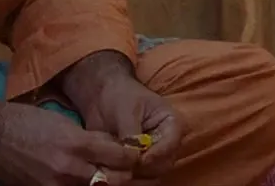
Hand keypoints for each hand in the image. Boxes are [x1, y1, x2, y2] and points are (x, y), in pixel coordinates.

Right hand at [0, 89, 139, 185]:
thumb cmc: (26, 122)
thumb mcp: (65, 122)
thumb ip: (92, 138)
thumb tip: (116, 147)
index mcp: (77, 144)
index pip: (121, 157)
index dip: (133, 157)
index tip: (136, 155)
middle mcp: (70, 168)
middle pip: (114, 181)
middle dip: (125, 176)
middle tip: (129, 171)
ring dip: (106, 184)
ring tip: (110, 178)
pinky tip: (87, 182)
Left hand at [61, 52, 183, 182]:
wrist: (103, 97)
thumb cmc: (119, 96)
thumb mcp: (125, 111)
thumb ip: (131, 134)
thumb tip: (134, 157)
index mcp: (172, 124)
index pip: (171, 144)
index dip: (156, 154)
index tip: (138, 159)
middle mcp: (167, 143)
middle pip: (164, 165)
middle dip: (144, 168)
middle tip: (123, 167)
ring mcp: (154, 155)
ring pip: (152, 175)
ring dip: (134, 175)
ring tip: (114, 168)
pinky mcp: (140, 164)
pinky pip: (138, 178)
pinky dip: (126, 178)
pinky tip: (111, 171)